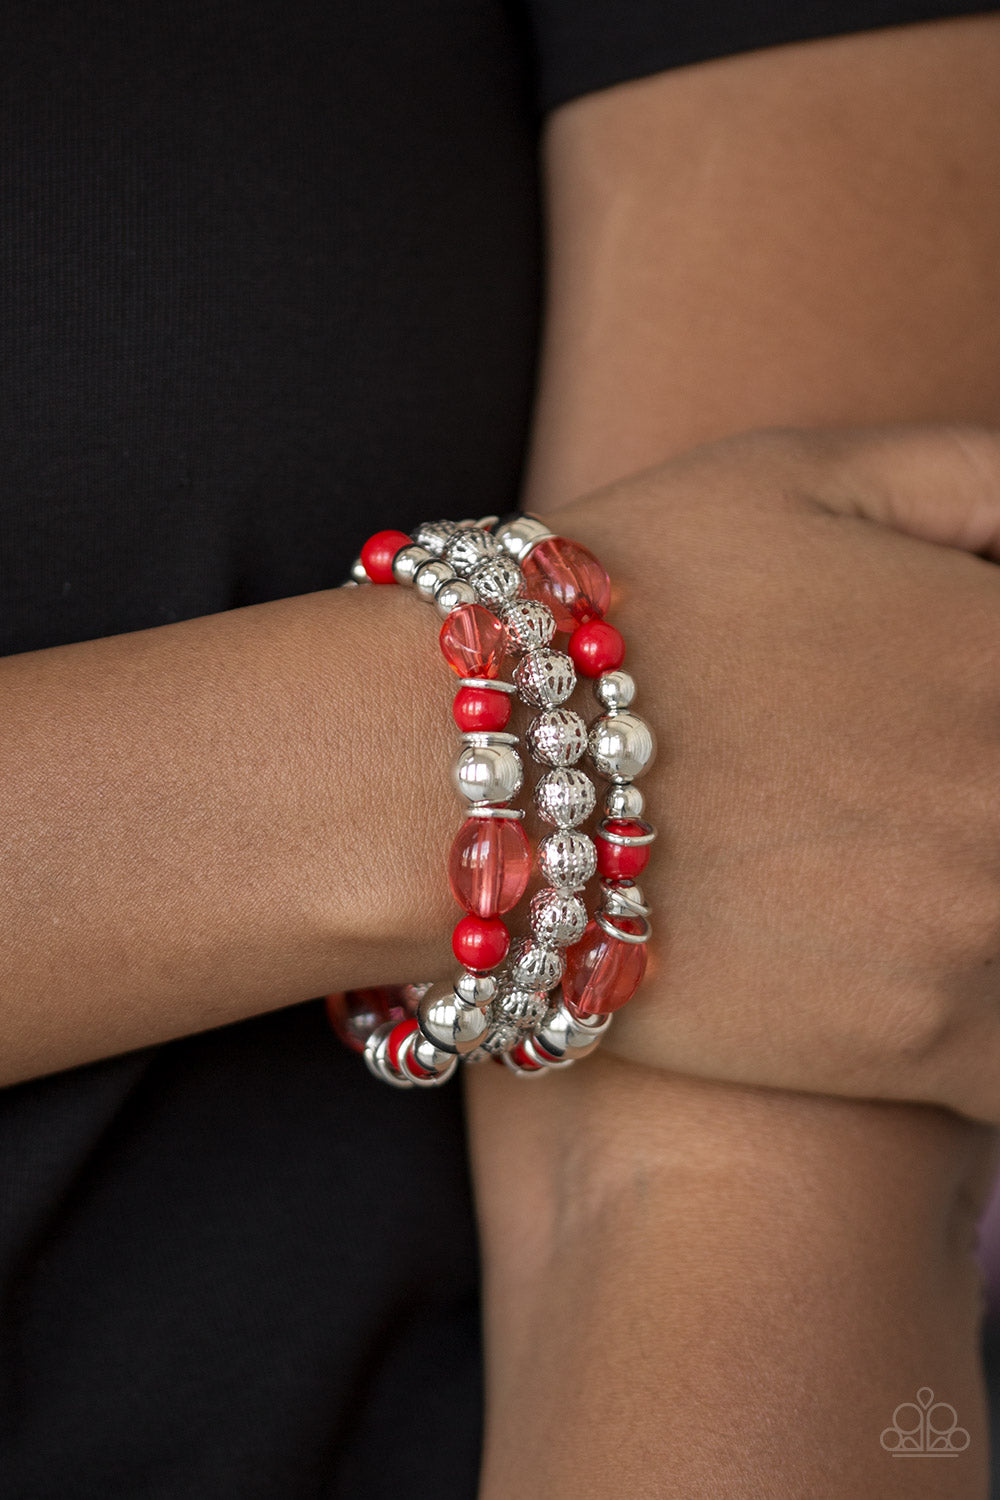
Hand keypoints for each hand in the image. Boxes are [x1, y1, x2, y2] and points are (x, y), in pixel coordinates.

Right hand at [536, 425, 999, 1121]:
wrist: (462, 779)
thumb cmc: (623, 606)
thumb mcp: (797, 474)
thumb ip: (972, 475)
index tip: (964, 711)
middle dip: (985, 794)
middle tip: (912, 793)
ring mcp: (986, 931)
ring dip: (991, 907)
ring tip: (907, 875)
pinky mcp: (921, 1047)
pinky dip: (994, 1020)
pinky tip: (936, 972)